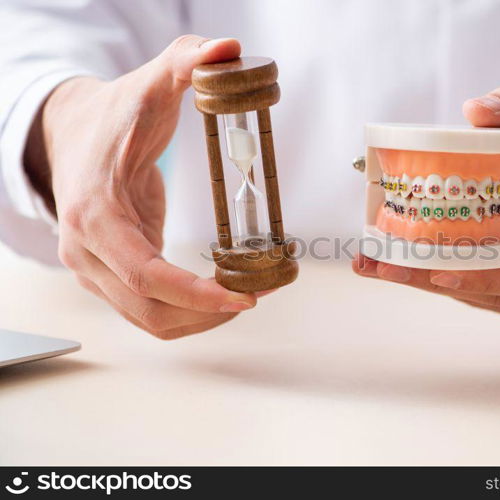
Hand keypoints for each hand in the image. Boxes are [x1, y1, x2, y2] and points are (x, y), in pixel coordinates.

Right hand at [26, 35, 269, 338]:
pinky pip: (144, 308)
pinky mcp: (107, 272)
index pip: (145, 273)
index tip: (242, 297)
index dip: (195, 293)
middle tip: (254, 298)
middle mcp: (84, 249)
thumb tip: (228, 48)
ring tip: (242, 300)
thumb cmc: (114, 115)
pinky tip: (216, 296)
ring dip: (197, 320)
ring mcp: (91, 266)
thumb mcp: (149, 85)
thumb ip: (186, 63)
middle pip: (147, 308)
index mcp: (93, 212)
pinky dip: (182, 312)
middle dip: (205, 312)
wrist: (74, 133)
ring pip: (145, 318)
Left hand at [353, 86, 499, 319]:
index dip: (486, 278)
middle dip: (436, 281)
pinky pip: (487, 297)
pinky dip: (445, 283)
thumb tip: (475, 110)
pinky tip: (401, 267)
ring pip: (487, 299)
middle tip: (382, 265)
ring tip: (378, 266)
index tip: (437, 272)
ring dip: (431, 284)